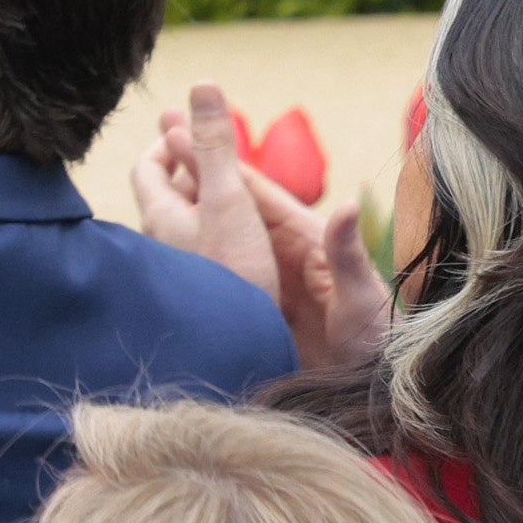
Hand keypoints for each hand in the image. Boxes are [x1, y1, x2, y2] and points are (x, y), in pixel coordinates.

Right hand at [126, 83, 380, 371]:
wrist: (369, 390)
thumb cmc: (375, 344)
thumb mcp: (362, 298)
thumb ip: (348, 254)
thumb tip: (346, 204)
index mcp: (306, 240)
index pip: (257, 192)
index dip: (221, 159)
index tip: (184, 131)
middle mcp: (282, 252)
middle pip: (232, 204)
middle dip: (196, 170)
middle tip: (161, 134)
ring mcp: (266, 277)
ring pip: (220, 234)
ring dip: (188, 206)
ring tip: (147, 182)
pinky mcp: (256, 302)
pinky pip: (218, 269)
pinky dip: (191, 250)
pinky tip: (161, 244)